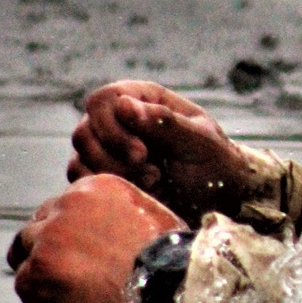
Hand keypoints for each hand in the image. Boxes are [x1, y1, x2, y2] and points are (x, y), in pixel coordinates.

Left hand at [8, 175, 185, 302]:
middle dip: (46, 247)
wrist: (168, 287)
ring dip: (39, 271)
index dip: (67, 230)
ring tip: (61, 293)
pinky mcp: (38, 270)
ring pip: (24, 252)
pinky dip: (40, 298)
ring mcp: (49, 237)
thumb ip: (122, 217)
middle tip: (63, 273)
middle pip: (38, 225)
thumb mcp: (152, 219)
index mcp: (95, 187)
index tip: (75, 249)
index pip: (63, 205)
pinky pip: (25, 283)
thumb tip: (115, 234)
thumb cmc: (171, 260)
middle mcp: (67, 204)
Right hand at [68, 81, 251, 224]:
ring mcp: (109, 148)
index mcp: (144, 100)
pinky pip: (82, 179)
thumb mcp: (199, 142)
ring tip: (154, 183)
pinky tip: (135, 193)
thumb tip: (123, 105)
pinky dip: (105, 189)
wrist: (219, 201)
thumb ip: (165, 122)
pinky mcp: (105, 175)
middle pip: (86, 131)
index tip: (143, 154)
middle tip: (153, 175)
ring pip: (81, 157)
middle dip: (115, 158)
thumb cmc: (215, 164)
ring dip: (114, 175)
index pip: (103, 101)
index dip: (114, 128)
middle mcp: (120, 121)